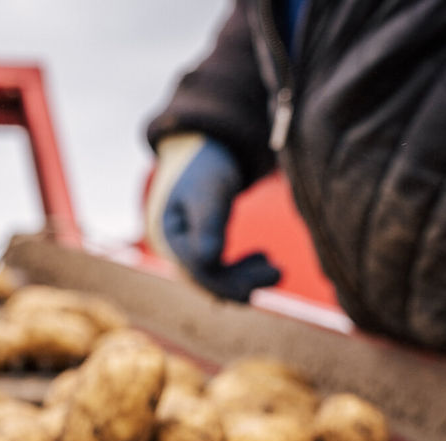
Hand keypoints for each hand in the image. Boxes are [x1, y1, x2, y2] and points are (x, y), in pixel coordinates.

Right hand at [146, 135, 281, 301]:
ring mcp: (184, 249)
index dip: (225, 283)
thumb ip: (208, 224)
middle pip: (205, 278)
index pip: (195, 270)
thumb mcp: (208, 189)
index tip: (256, 286)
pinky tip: (263, 259)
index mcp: (166, 234)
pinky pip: (217, 270)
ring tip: (277, 270)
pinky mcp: (198, 247)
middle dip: (240, 282)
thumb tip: (207, 262)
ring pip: (213, 277)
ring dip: (244, 279)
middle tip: (279, 273)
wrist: (198, 149)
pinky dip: (240, 271)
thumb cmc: (203, 164)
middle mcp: (172, 247)